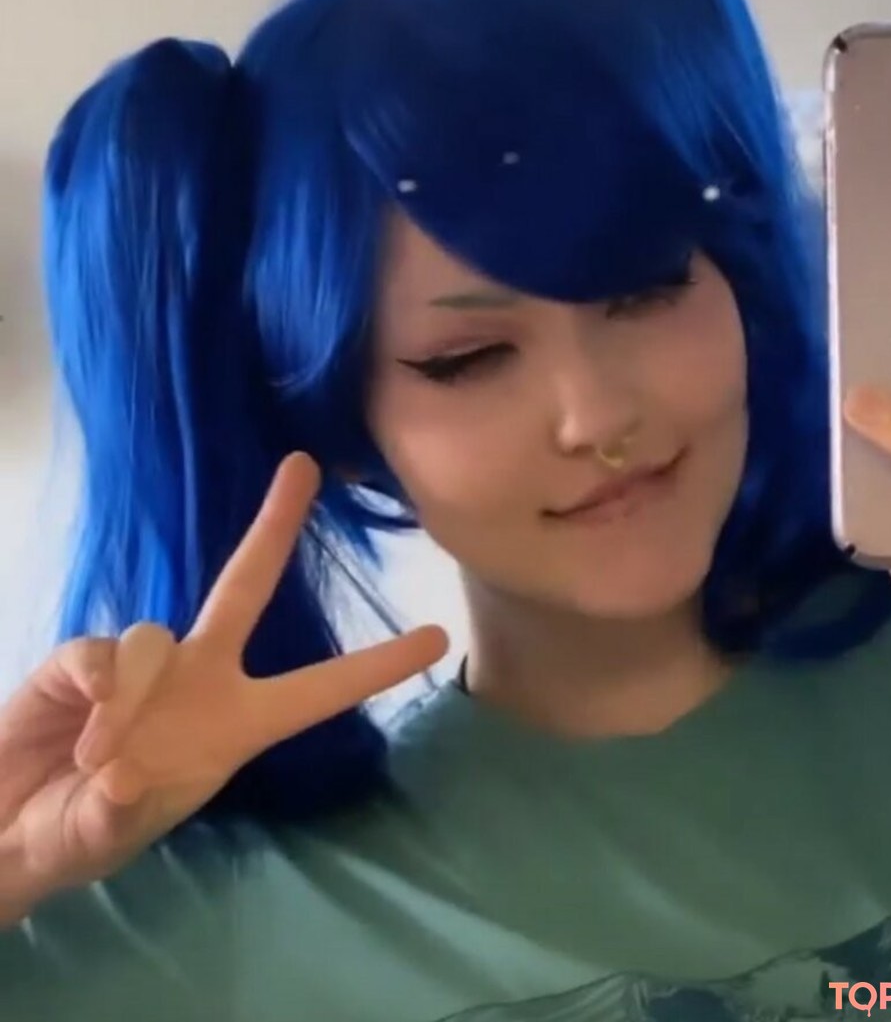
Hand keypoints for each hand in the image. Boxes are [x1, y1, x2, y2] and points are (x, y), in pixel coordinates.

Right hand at [0, 453, 448, 920]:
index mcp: (238, 723)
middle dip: (273, 525)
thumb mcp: (110, 834)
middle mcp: (200, 675)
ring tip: (99, 760)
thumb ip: (119, 813)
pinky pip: (98, 652)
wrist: (9, 826)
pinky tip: (80, 731)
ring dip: (129, 703)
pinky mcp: (83, 658)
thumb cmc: (82, 831)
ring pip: (156, 637)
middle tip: (303, 466)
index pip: (319, 689)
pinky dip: (92, 690)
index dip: (376, 664)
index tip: (439, 637)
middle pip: (245, 586)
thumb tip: (124, 773)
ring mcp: (143, 662)